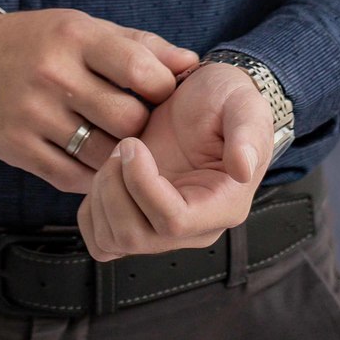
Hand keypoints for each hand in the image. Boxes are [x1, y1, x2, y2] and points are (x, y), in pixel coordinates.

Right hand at [0, 8, 198, 193]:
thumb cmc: (39, 41)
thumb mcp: (84, 27)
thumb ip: (139, 45)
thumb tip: (192, 63)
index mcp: (75, 38)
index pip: (139, 69)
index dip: (163, 87)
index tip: (161, 93)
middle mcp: (53, 75)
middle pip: (126, 118)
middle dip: (143, 126)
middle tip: (140, 124)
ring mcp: (33, 115)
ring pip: (103, 154)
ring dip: (119, 155)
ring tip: (119, 144)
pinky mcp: (17, 148)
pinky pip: (71, 176)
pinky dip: (90, 174)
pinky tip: (93, 159)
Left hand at [76, 61, 274, 260]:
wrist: (208, 97)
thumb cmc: (228, 102)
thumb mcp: (245, 107)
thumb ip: (248, 135)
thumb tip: (243, 167)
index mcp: (222, 206)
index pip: (173, 222)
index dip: (143, 186)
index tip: (133, 144)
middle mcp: (192, 227)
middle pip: (135, 236)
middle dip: (115, 188)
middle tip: (122, 146)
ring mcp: (161, 227)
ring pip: (113, 241)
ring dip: (102, 195)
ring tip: (115, 155)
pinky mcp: (137, 219)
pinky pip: (101, 240)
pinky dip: (91, 212)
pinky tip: (106, 174)